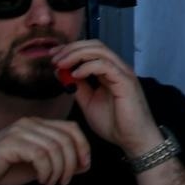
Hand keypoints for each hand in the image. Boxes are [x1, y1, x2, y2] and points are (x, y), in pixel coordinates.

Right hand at [0, 117, 89, 184]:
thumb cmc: (6, 169)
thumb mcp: (39, 166)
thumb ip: (60, 162)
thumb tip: (85, 165)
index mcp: (39, 124)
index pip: (71, 127)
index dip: (83, 145)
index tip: (85, 165)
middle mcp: (31, 123)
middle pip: (66, 137)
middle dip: (72, 161)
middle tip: (66, 179)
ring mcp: (20, 130)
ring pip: (54, 147)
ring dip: (59, 169)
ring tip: (53, 182)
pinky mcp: (11, 142)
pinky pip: (40, 155)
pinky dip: (46, 170)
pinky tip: (43, 180)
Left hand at [55, 40, 161, 156]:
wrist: (132, 139)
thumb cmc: (113, 123)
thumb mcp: (88, 102)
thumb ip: (77, 87)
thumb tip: (61, 71)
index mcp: (109, 71)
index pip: (90, 50)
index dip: (70, 49)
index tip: (52, 55)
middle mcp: (117, 67)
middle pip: (95, 45)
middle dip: (71, 48)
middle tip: (53, 57)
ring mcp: (123, 72)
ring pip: (100, 51)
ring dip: (76, 54)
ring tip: (60, 63)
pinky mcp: (125, 81)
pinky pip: (105, 66)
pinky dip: (88, 66)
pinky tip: (75, 74)